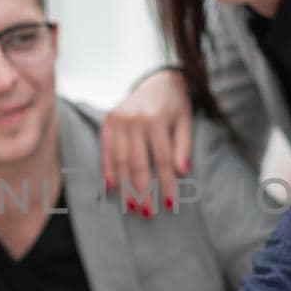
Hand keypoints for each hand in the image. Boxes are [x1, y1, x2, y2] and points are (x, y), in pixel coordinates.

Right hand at [99, 68, 192, 218]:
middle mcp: (135, 119)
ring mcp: (119, 120)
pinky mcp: (107, 120)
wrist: (156, 78)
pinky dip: (107, 169)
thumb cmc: (174, 104)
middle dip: (142, 190)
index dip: (165, 183)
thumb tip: (182, 172)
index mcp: (157, 120)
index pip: (162, 160)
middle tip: (146, 212)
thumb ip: (183, 146)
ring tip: (131, 205)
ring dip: (124, 186)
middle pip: (138, 163)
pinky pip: (105, 149)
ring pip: (120, 159)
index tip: (168, 204)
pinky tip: (111, 186)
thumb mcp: (186, 121)